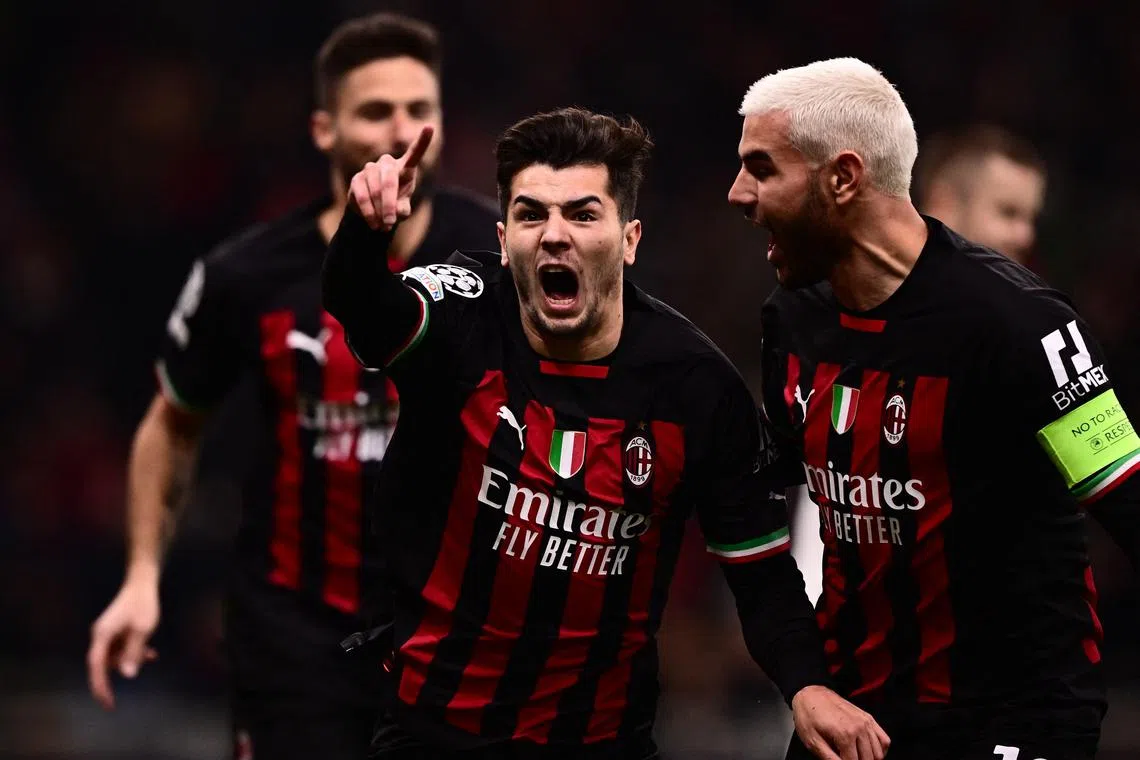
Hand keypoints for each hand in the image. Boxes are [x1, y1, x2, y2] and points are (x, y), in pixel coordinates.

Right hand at [87, 576, 160, 708]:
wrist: (143, 583)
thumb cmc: (143, 604)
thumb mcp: (143, 629)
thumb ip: (134, 652)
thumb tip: (127, 675)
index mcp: (102, 634)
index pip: (96, 666)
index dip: (100, 685)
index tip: (107, 702)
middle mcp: (100, 635)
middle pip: (103, 664)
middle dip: (114, 678)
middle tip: (114, 702)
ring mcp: (107, 633)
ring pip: (114, 657)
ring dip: (130, 661)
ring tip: (150, 655)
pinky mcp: (115, 632)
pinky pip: (120, 649)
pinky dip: (133, 653)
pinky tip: (150, 654)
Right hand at [349, 124, 433, 230]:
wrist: (374, 212)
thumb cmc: (395, 206)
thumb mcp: (403, 210)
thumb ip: (403, 210)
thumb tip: (397, 211)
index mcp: (405, 168)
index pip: (415, 153)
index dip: (422, 141)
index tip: (429, 127)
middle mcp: (387, 163)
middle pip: (389, 180)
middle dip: (389, 204)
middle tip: (390, 224)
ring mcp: (370, 169)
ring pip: (374, 190)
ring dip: (378, 211)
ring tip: (382, 226)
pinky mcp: (356, 179)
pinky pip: (361, 195)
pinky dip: (368, 211)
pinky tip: (372, 222)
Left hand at [791, 685, 889, 759]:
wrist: (811, 694)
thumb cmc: (808, 718)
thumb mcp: (812, 741)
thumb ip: (829, 758)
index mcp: (845, 734)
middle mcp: (860, 728)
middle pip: (867, 759)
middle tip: (844, 757)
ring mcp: (866, 722)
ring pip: (878, 753)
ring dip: (868, 758)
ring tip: (853, 756)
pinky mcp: (869, 718)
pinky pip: (884, 740)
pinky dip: (879, 750)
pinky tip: (867, 751)